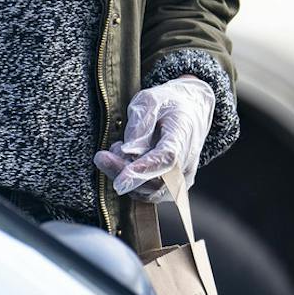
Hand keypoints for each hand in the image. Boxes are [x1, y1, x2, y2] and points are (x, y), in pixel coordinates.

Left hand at [93, 76, 214, 201]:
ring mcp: (182, 177)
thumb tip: (128, 151)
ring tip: (116, 150)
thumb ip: (139, 124)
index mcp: (182, 135)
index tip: (120, 181)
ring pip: (150, 191)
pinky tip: (125, 161)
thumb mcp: (149, 101)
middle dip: (122, 172)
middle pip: (154, 180)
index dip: (142, 171)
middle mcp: (187, 162)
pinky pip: (150, 193)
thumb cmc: (167, 104)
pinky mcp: (175, 186)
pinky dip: (132, 182)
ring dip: (124, 176)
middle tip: (101, 156)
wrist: (192, 110)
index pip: (165, 159)